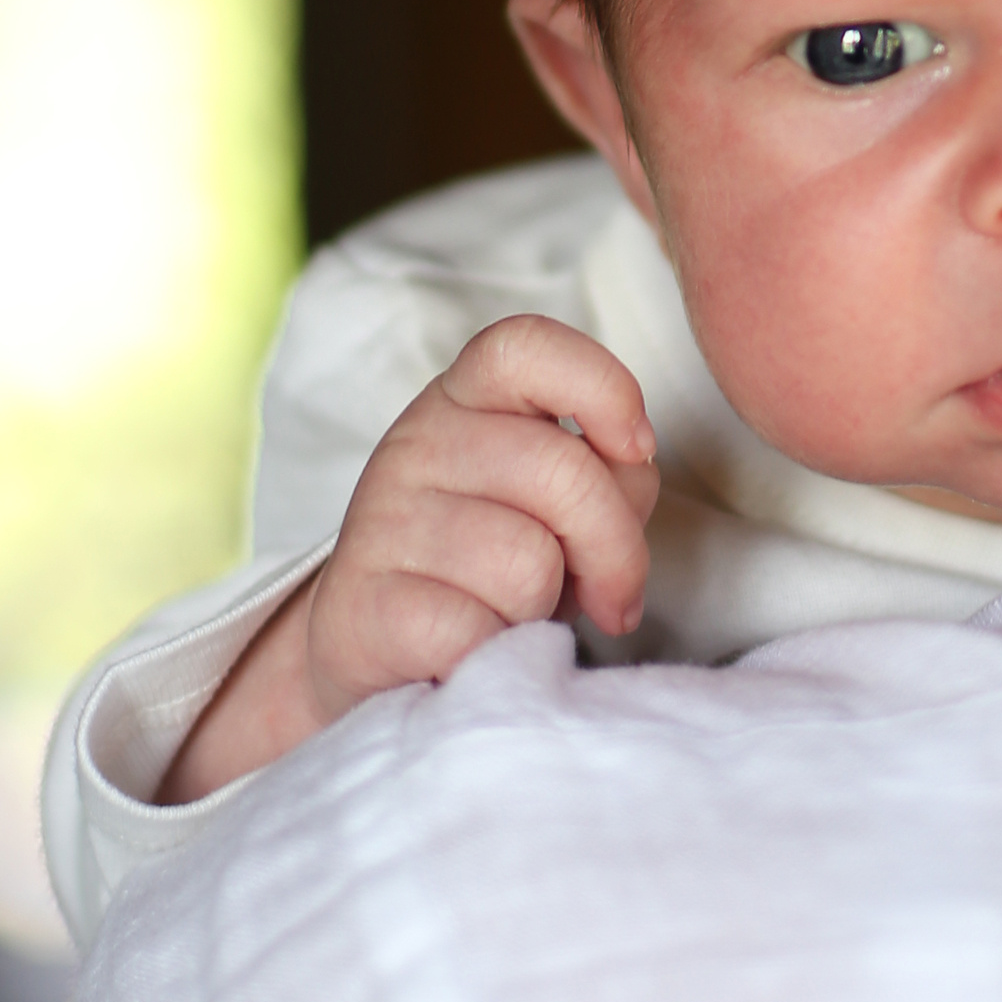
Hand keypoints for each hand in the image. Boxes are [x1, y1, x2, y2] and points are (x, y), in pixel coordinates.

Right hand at [160, 316, 658, 801]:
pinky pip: (479, 632)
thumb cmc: (490, 564)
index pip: (525, 347)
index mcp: (467, 398)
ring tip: (515, 611)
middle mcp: (418, 442)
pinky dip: (500, 653)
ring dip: (545, 607)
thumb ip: (601, 473)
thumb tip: (636, 471)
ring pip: (528, 563)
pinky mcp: (364, 605)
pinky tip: (476, 651)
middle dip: (615, 549)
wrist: (375, 650)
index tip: (637, 446)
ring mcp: (383, 520)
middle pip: (563, 472)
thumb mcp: (551, 499)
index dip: (602, 386)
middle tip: (610, 593)